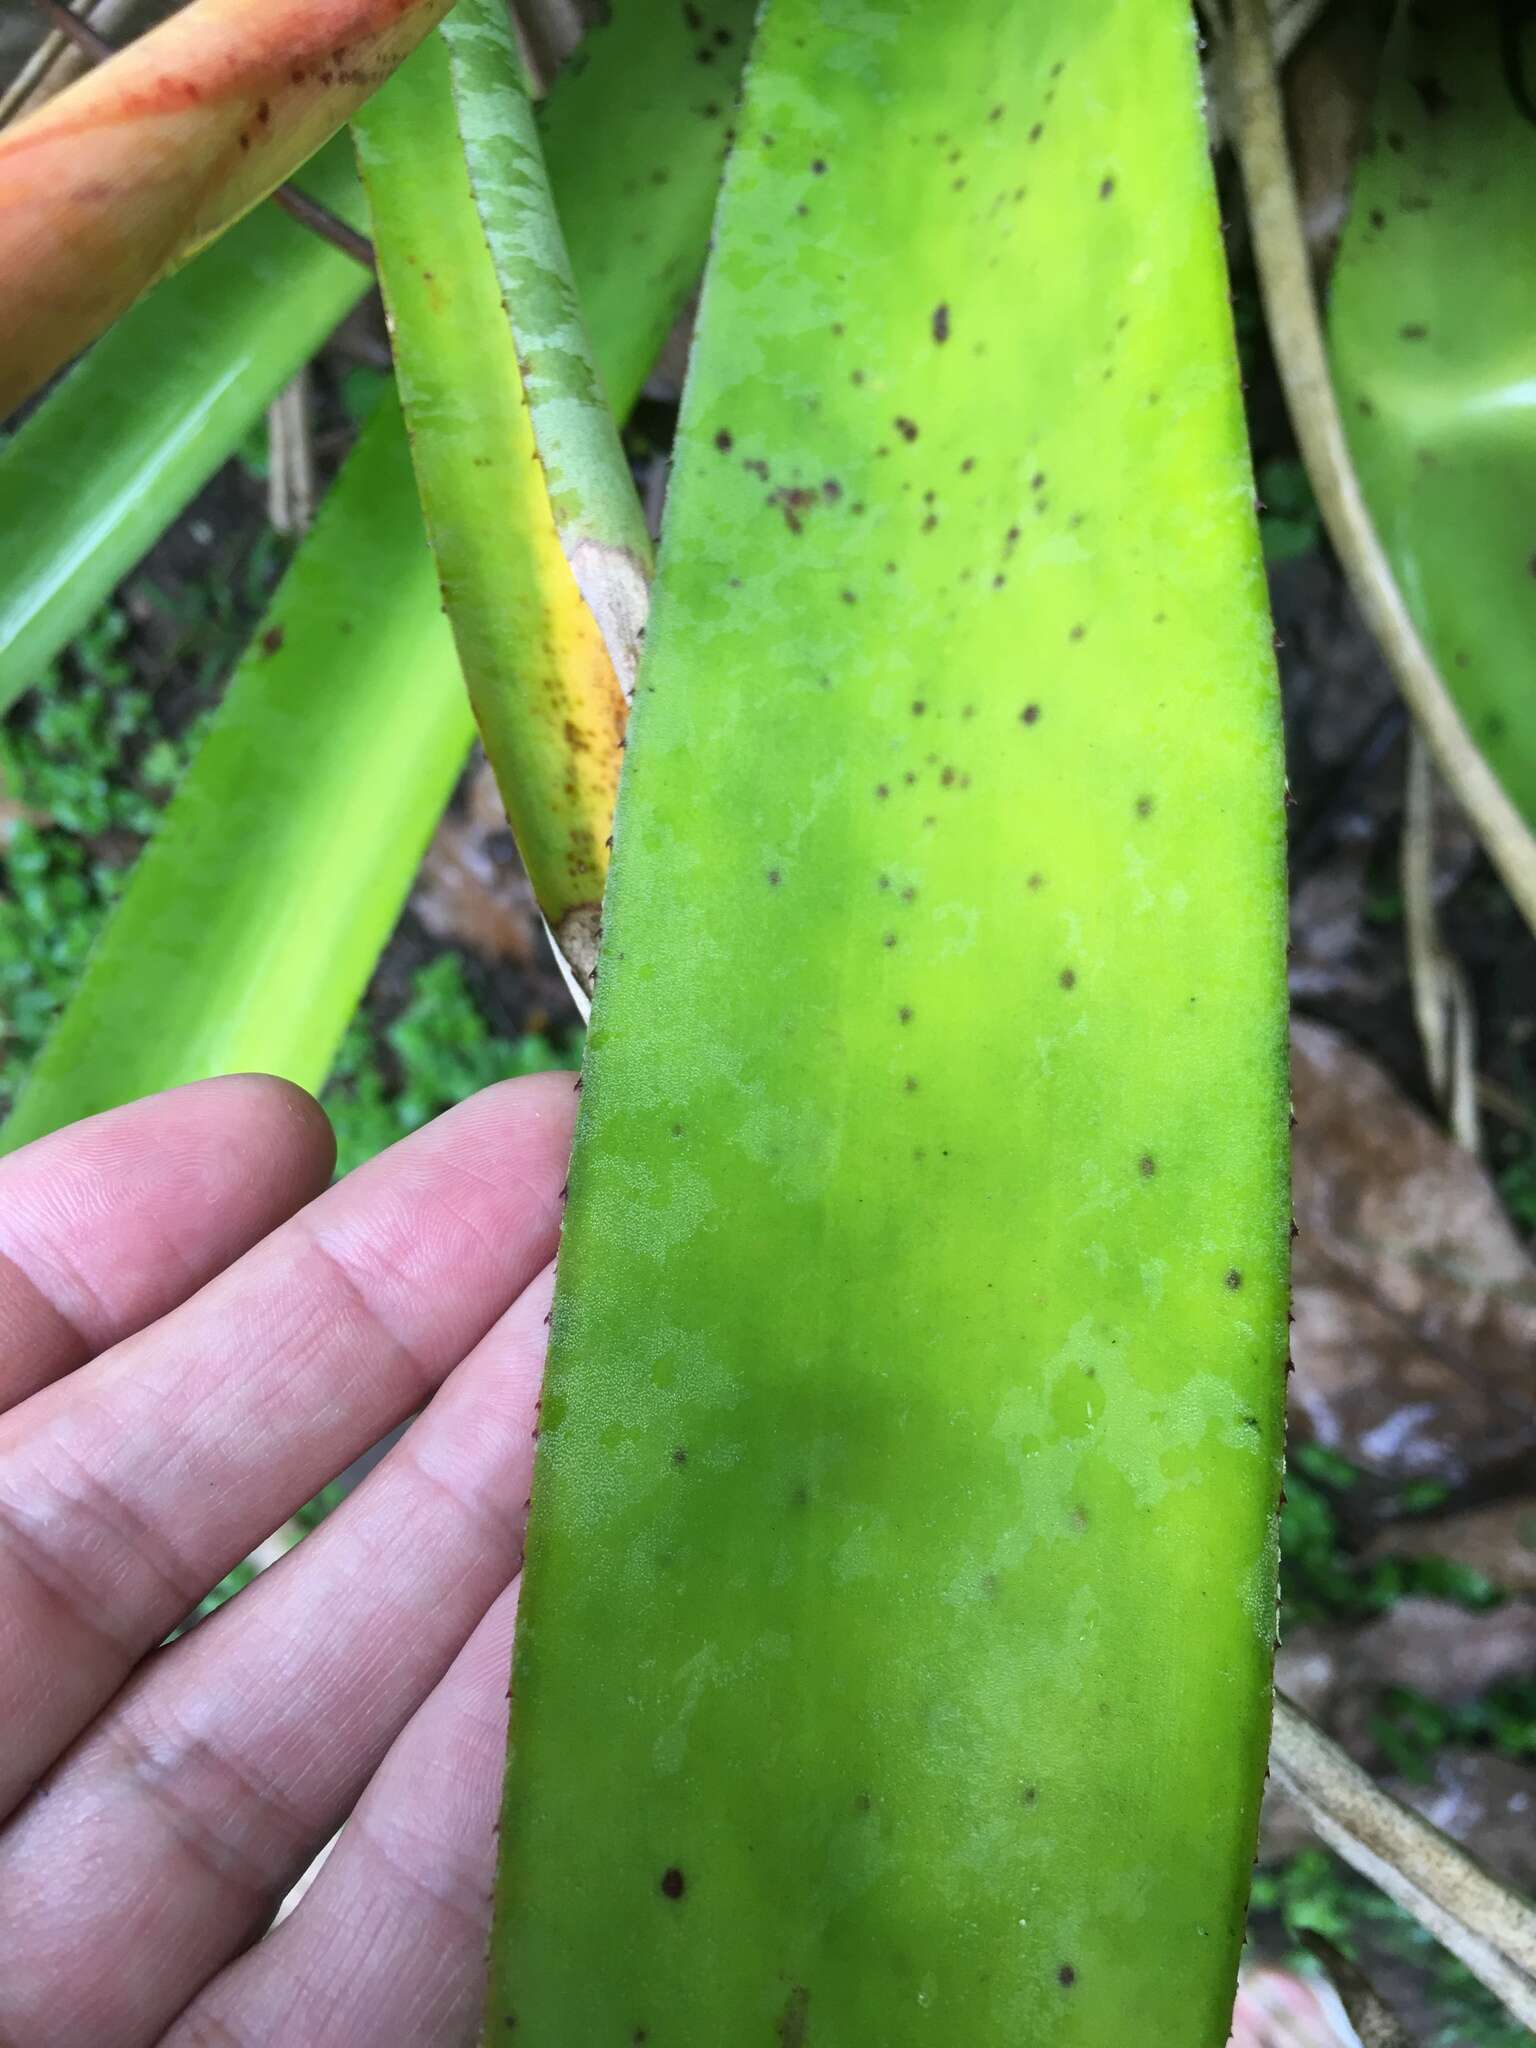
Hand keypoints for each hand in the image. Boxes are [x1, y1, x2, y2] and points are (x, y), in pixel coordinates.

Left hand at [0, 1073, 575, 2047]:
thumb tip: (115, 1221)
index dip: (101, 1263)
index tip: (282, 1126)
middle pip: (154, 1545)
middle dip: (359, 1335)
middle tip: (557, 1162)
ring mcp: (83, 1997)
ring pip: (292, 1731)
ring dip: (479, 1519)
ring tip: (643, 1328)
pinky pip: (375, 1962)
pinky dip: (498, 1788)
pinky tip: (620, 1608)